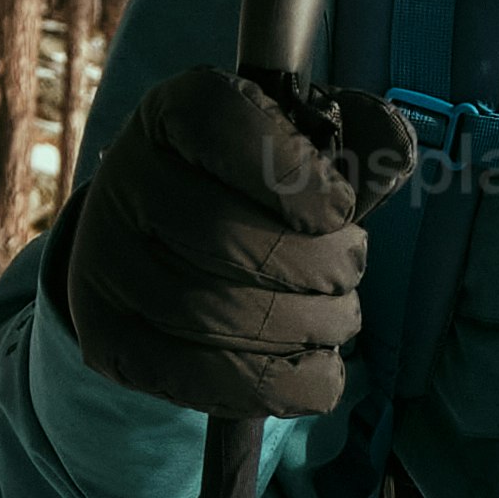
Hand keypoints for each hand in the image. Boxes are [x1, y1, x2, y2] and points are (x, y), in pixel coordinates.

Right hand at [56, 60, 397, 420]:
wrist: (163, 245)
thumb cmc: (252, 191)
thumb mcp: (296, 148)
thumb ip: (346, 144)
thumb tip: (394, 157)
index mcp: (172, 114)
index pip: (222, 125)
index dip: (293, 174)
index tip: (340, 209)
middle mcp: (124, 183)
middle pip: (223, 234)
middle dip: (315, 266)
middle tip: (350, 272)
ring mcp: (104, 265)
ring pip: (213, 314)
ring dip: (306, 327)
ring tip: (336, 320)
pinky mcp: (110, 341)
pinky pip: (201, 378)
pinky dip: (282, 384)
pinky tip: (317, 369)